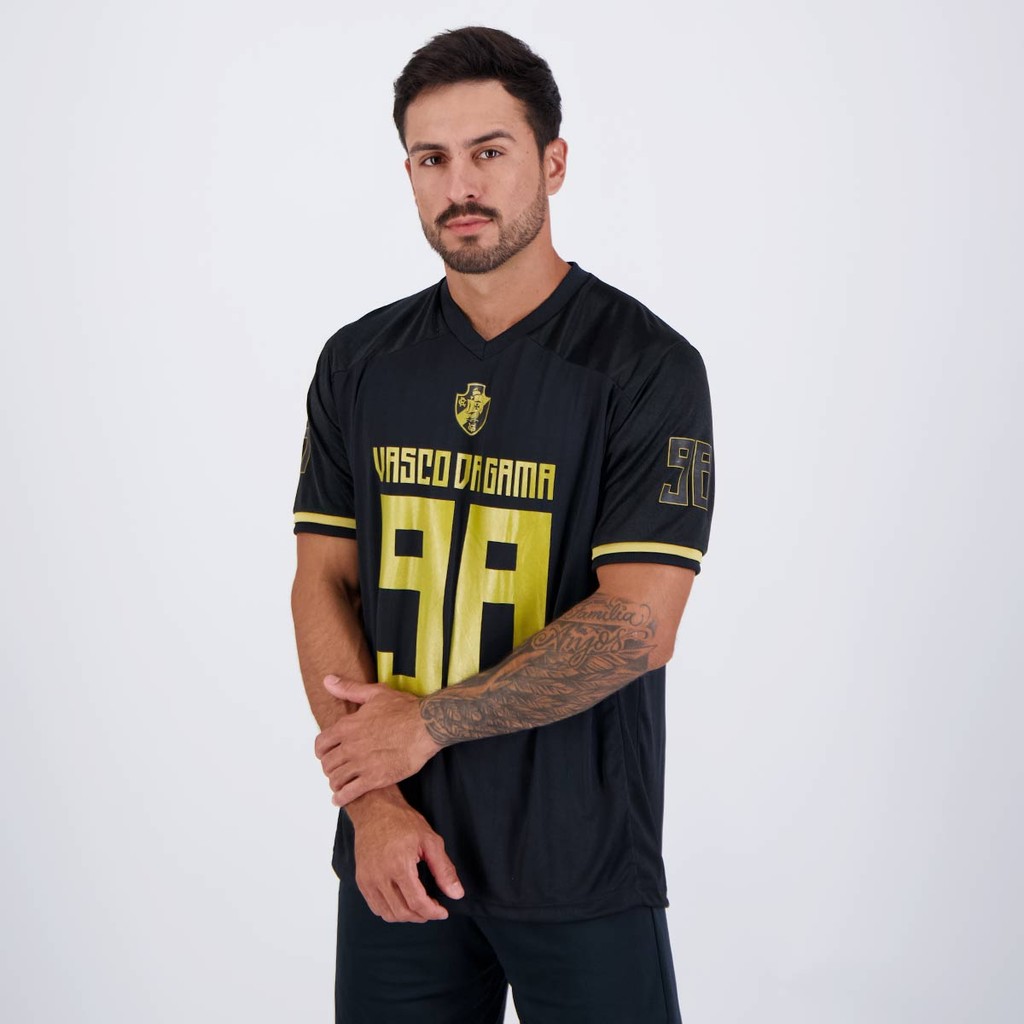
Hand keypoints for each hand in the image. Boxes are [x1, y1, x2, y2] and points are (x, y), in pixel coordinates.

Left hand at [314, 676, 441, 805]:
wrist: (426, 726)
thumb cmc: (404, 709)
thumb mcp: (375, 693)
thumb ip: (349, 689)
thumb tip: (328, 680)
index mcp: (347, 726)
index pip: (321, 744)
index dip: (322, 751)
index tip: (326, 754)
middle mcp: (350, 746)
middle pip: (327, 764)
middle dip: (330, 768)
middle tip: (336, 770)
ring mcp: (361, 764)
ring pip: (336, 779)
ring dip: (335, 783)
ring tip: (340, 784)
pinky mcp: (375, 778)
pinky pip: (349, 793)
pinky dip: (341, 798)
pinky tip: (341, 798)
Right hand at [347, 788, 463, 922]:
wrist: (375, 810)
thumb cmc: (403, 822)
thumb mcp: (430, 841)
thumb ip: (444, 869)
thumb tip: (456, 893)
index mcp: (399, 866)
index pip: (417, 902)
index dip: (433, 912)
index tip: (443, 911)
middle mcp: (380, 876)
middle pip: (402, 912)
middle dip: (422, 916)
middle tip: (433, 909)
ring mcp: (367, 880)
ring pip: (388, 913)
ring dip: (407, 916)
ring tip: (420, 907)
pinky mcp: (361, 880)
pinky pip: (376, 907)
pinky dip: (391, 911)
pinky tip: (402, 902)